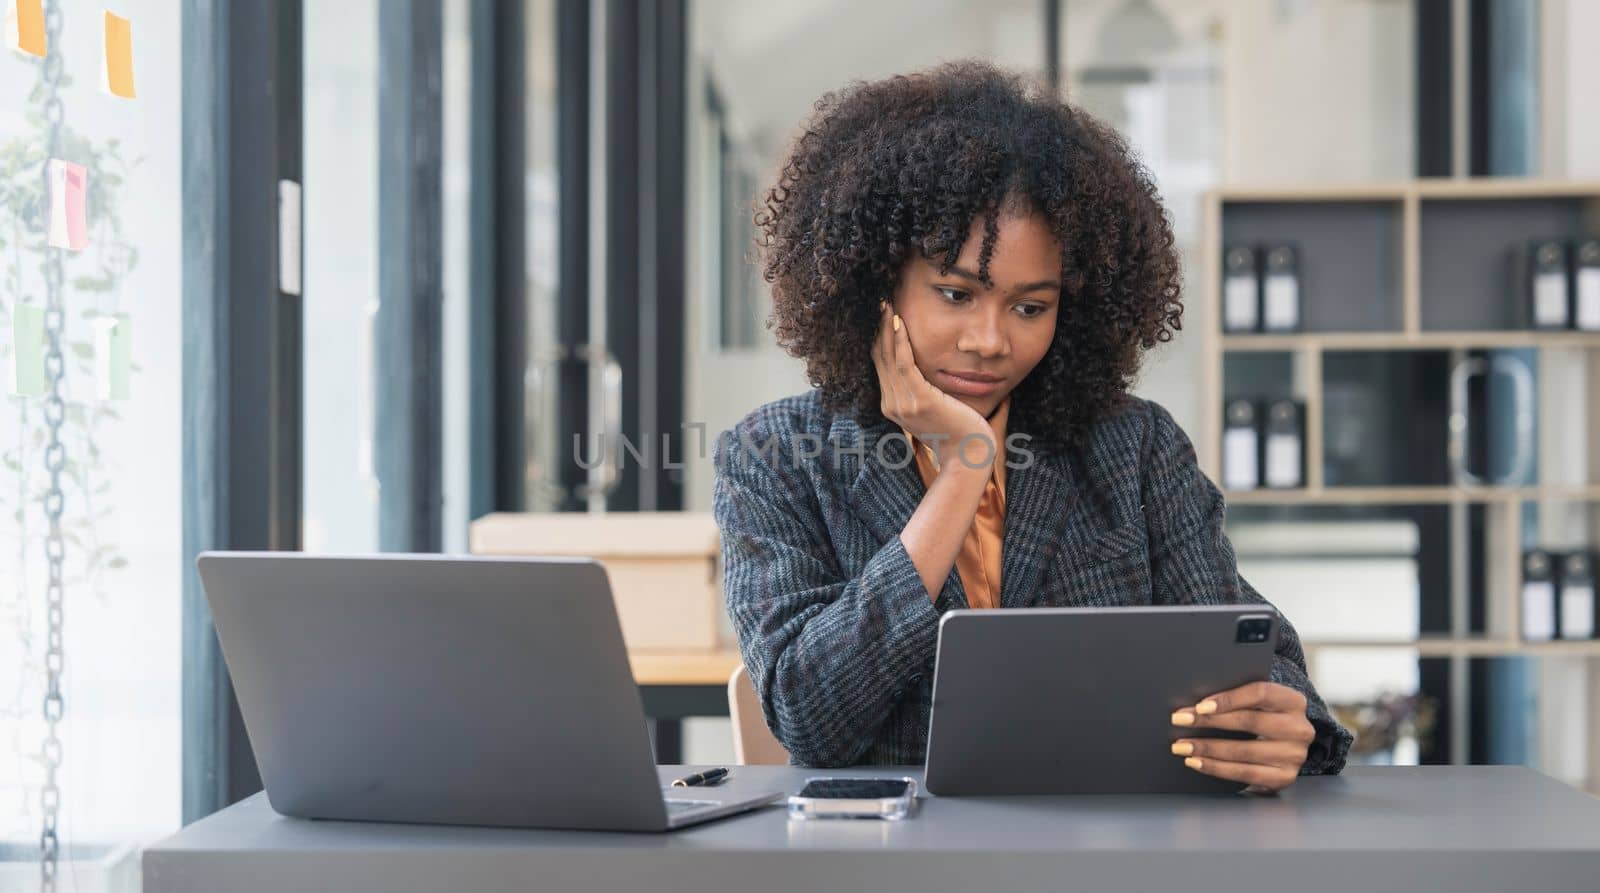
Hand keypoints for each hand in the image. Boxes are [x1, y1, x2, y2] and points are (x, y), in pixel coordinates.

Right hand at [870, 300, 989, 470]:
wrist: (969, 455)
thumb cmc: (959, 431)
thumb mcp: (936, 409)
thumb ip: (925, 391)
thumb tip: (927, 371)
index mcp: (894, 406)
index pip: (881, 365)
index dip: (880, 339)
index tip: (882, 316)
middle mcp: (893, 405)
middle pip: (879, 358)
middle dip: (879, 328)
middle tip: (880, 302)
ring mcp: (903, 404)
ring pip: (888, 358)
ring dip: (887, 328)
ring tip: (887, 306)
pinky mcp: (918, 401)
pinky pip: (904, 365)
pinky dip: (900, 342)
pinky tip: (901, 323)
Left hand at [1169, 681, 1315, 792]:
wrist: (1284, 745)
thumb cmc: (1262, 715)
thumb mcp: (1258, 702)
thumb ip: (1237, 697)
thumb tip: (1196, 702)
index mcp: (1293, 701)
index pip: (1260, 693)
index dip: (1229, 699)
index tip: (1200, 706)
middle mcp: (1300, 728)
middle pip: (1249, 722)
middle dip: (1209, 722)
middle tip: (1179, 720)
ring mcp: (1294, 755)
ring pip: (1243, 751)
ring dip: (1207, 748)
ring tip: (1181, 745)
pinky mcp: (1284, 777)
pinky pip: (1244, 773)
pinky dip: (1216, 768)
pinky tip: (1196, 762)